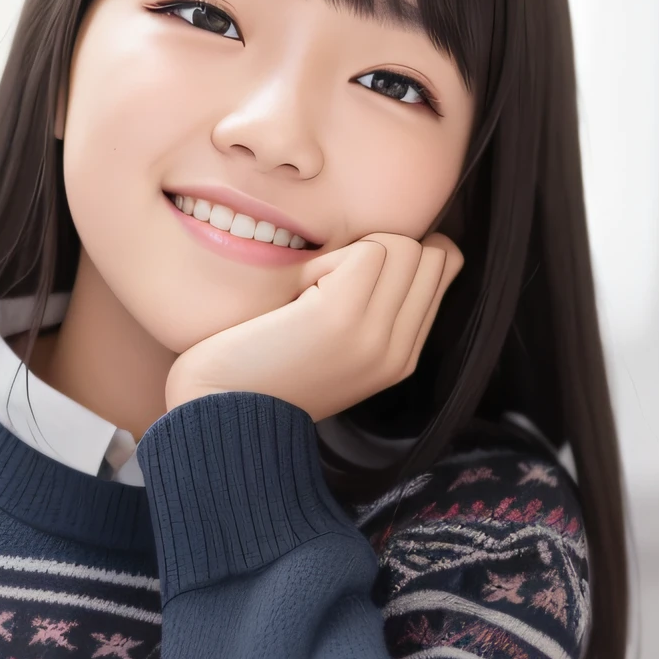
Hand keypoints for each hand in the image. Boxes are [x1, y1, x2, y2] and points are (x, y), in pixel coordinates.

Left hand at [164, 231, 464, 421]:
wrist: (216, 413)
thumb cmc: (257, 371)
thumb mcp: (331, 348)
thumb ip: (369, 311)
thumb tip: (387, 245)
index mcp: (400, 357)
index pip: (443, 268)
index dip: (401, 253)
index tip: (350, 275)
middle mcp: (398, 351)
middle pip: (430, 254)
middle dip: (380, 248)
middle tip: (325, 283)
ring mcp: (375, 335)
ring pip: (403, 246)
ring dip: (351, 253)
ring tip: (308, 292)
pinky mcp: (343, 316)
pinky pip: (367, 251)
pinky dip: (326, 259)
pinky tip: (294, 297)